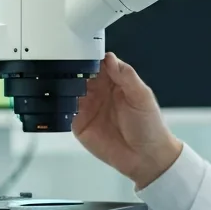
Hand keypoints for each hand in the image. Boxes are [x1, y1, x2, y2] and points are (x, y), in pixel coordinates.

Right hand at [73, 52, 182, 188]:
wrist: (145, 158)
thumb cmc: (149, 126)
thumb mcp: (142, 96)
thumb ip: (126, 76)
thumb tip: (109, 58)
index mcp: (115, 82)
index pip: (98, 63)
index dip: (89, 57)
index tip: (81, 51)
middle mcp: (99, 92)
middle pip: (79, 74)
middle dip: (72, 70)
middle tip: (68, 67)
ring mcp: (88, 108)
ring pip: (69, 91)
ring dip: (64, 86)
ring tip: (63, 83)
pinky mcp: (79, 124)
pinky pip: (65, 112)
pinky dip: (61, 106)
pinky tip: (61, 101)